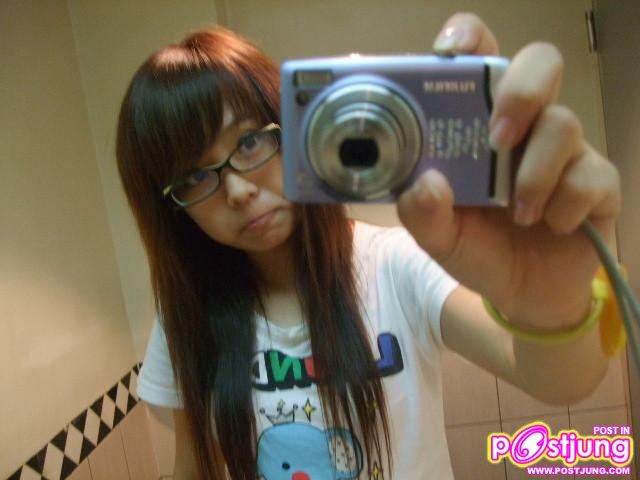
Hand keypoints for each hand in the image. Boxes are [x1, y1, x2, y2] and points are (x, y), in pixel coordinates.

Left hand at [397, 13, 620, 328]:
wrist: (524, 294)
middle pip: (539, 64)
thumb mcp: (438, 237)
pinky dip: (567, 204)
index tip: (452, 51)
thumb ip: (422, 213)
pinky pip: (592, 175)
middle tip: (498, 138)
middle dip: (521, 91)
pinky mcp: (597, 182)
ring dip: (535, 173)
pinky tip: (551, 225)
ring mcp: (564, 151)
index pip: (480, 60)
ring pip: (564, 123)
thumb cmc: (478, 249)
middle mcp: (524, 126)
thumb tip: (423, 183)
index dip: (470, 40)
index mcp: (478, 126)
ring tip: (517, 213)